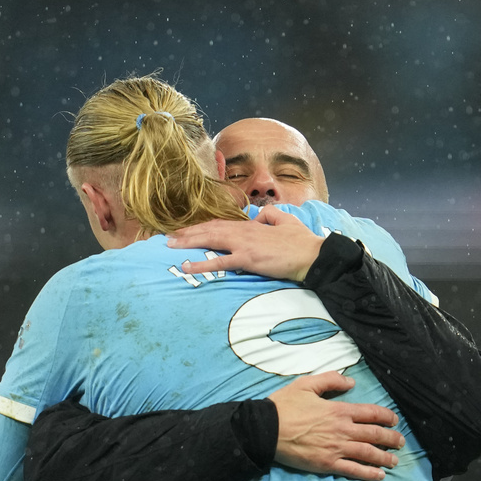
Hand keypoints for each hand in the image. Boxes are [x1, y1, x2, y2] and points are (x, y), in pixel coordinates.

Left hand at [167, 206, 323, 281]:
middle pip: (210, 229)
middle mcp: (244, 232)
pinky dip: (202, 263)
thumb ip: (269, 215)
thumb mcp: (284, 219)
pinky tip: (187, 265)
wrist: (312, 255)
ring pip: (210, 240)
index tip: (187, 229)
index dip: (202, 225)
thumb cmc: (301, 240)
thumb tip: (258, 215)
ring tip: (170, 246)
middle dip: (188, 233)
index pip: (221, 223)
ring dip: (188, 243)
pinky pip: (220, 261)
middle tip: (168, 237)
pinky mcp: (247, 259)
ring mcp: (244, 245)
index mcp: (251, 225)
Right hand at [266, 371, 403, 480]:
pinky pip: (353, 470)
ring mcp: (336, 448)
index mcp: (338, 410)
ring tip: (395, 461)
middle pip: (374, 435)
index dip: (386, 417)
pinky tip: (379, 476)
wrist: (266, 429)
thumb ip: (330, 380)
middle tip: (401, 442)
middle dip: (391, 439)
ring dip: (384, 457)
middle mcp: (342, 430)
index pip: (371, 413)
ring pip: (368, 453)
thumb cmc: (284, 406)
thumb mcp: (306, 384)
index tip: (394, 421)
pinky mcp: (327, 464)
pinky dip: (368, 473)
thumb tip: (351, 382)